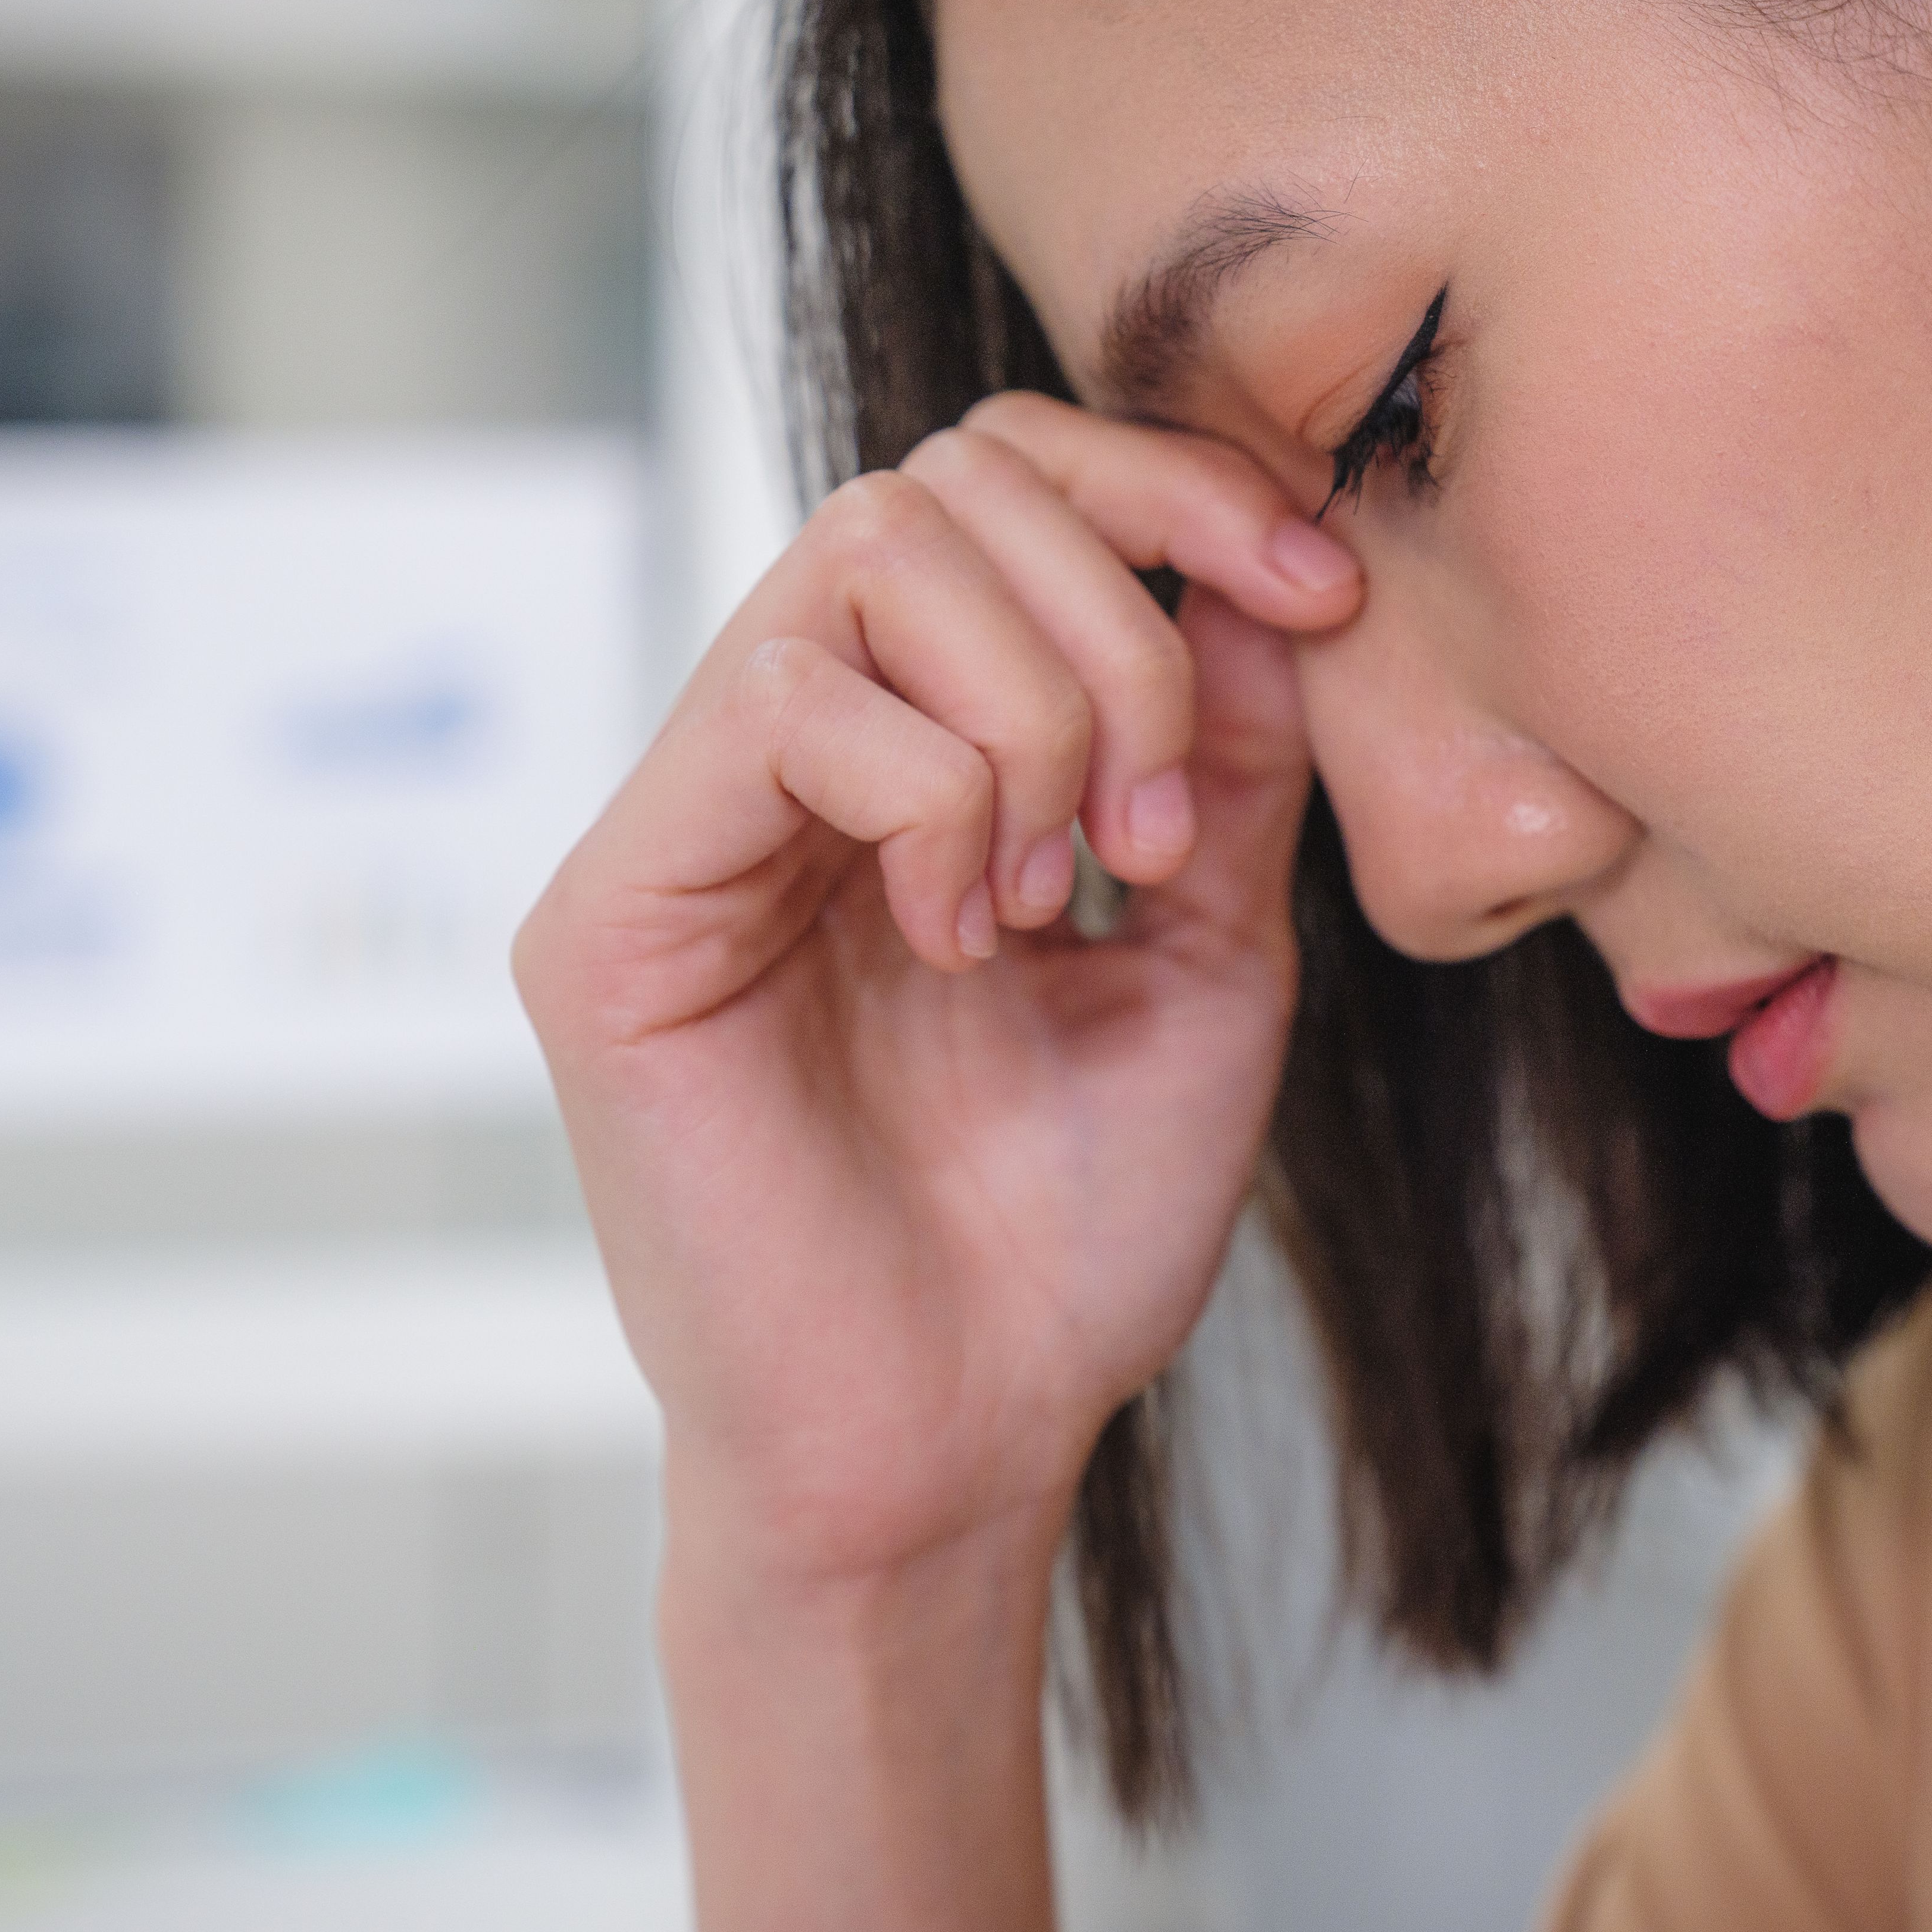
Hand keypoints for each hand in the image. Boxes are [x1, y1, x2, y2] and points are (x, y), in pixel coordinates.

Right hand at [514, 394, 1363, 1591]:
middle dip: (1115, 618)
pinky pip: (780, 703)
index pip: (1005, 486)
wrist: (954, 1450)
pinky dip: (927, 796)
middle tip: (1154, 830)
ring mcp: (687, 819)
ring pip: (864, 555)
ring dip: (1030, 710)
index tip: (1317, 588)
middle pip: (941, 481)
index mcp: (917, 749)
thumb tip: (1265, 569)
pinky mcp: (614, 906)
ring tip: (1054, 895)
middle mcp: (787, 754)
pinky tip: (960, 940)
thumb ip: (1228, 762)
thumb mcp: (1207, 958)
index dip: (1167, 487)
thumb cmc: (1064, 1237)